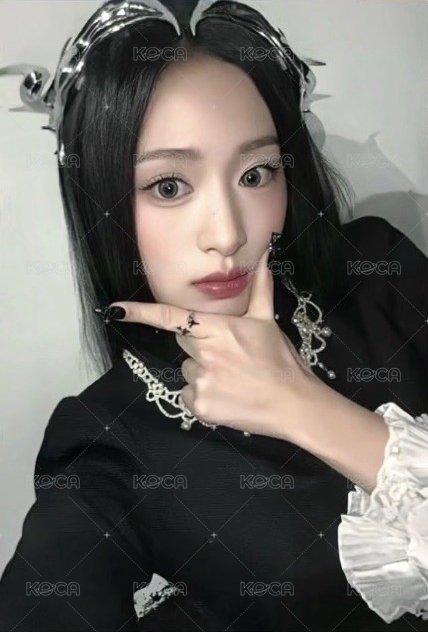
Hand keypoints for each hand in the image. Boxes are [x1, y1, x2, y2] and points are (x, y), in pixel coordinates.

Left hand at [108, 247, 317, 437]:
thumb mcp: (268, 321)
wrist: (293, 403)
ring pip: (187, 371)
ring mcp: (201, 382)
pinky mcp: (201, 407)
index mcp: (218, 329)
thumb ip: (260, 287)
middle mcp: (205, 354)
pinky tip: (227, 396)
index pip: (172, 316)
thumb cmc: (280, 360)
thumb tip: (266, 255)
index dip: (141, 312)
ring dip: (203, 373)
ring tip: (233, 379)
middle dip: (200, 346)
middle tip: (230, 356)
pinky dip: (203, 397)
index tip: (115, 309)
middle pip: (183, 343)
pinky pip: (189, 396)